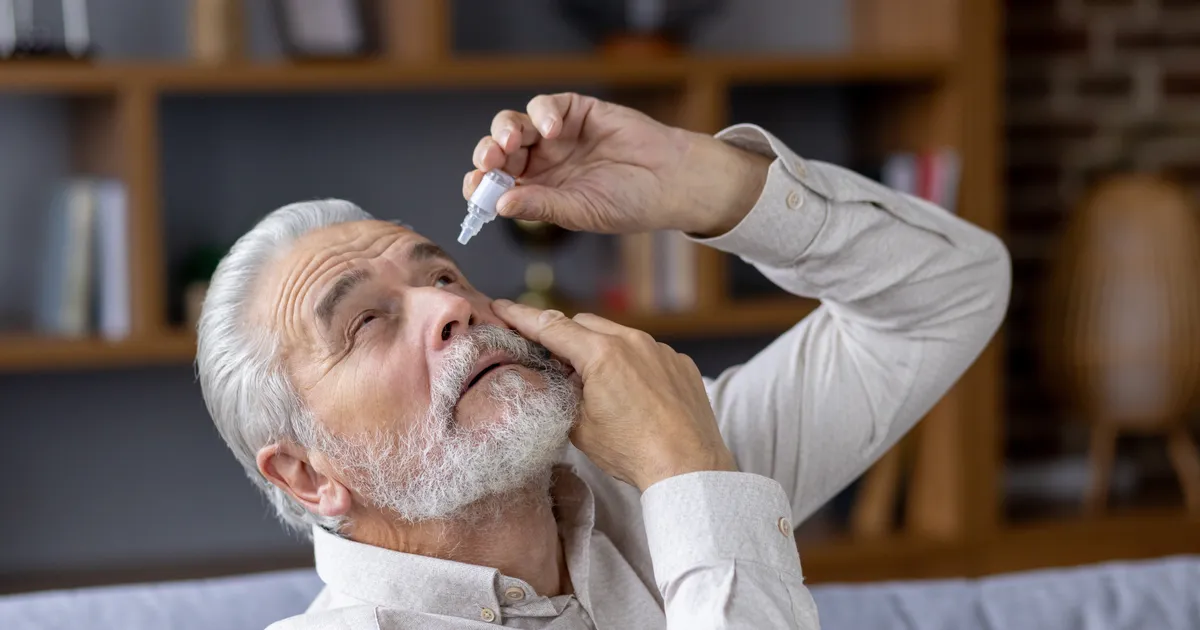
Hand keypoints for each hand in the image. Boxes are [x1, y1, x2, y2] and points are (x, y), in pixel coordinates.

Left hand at [464, 92, 770, 236]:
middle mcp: (540, 162)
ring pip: (515, 125)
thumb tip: (499, 207)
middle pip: (498, 152)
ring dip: (507, 131)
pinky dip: (543, 114)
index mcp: (537, 191)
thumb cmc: (629, 203)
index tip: (474, 187)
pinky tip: (553, 130)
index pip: (495, 185)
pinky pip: (547, 105)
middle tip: (490, 162)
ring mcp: (557, 135)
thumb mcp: (579, 211)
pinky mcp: (576, 111)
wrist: (670, 181)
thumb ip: (540, 206)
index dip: (480, 184)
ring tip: (514, 143)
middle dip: (488, 155)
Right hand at [492, 299, 736, 491]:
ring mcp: (661, 350)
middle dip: (564, 335)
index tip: (501, 307)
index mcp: (602, 354)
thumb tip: (560, 379)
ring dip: (601, 349)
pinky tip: (633, 393)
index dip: (521, 316)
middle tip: (550, 357)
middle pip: (585, 324)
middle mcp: (633, 341)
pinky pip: (648, 352)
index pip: (551, 327)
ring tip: (596, 382)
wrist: (688, 467)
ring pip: (618, 336)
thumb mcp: (579, 426)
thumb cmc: (632, 451)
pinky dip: (632, 363)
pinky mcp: (681, 364)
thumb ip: (563, 392)